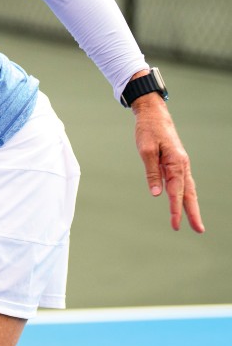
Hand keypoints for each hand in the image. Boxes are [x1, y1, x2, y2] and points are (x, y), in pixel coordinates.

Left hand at [132, 95, 202, 232]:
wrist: (154, 115)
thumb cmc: (148, 131)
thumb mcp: (145, 151)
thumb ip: (152, 173)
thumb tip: (157, 194)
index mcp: (176, 162)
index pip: (176, 191)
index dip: (175, 209)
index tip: (175, 225)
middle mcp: (182, 165)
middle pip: (189, 194)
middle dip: (193, 213)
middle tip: (199, 230)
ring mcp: (180, 164)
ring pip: (188, 189)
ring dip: (190, 206)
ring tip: (194, 223)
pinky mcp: (175, 163)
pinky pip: (182, 182)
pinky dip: (184, 195)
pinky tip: (183, 203)